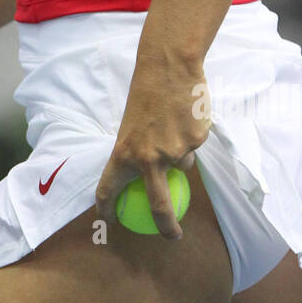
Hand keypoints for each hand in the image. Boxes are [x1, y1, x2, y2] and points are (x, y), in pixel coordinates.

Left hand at [94, 56, 210, 238]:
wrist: (169, 66)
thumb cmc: (147, 93)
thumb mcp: (133, 126)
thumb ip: (141, 151)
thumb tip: (152, 175)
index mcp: (124, 153)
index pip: (109, 188)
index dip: (105, 207)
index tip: (106, 220)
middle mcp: (148, 158)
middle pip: (159, 206)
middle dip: (166, 227)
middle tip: (172, 235)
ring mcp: (174, 152)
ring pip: (181, 164)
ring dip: (180, 152)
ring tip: (173, 121)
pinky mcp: (195, 142)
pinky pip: (194, 147)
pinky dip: (191, 137)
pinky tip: (185, 114)